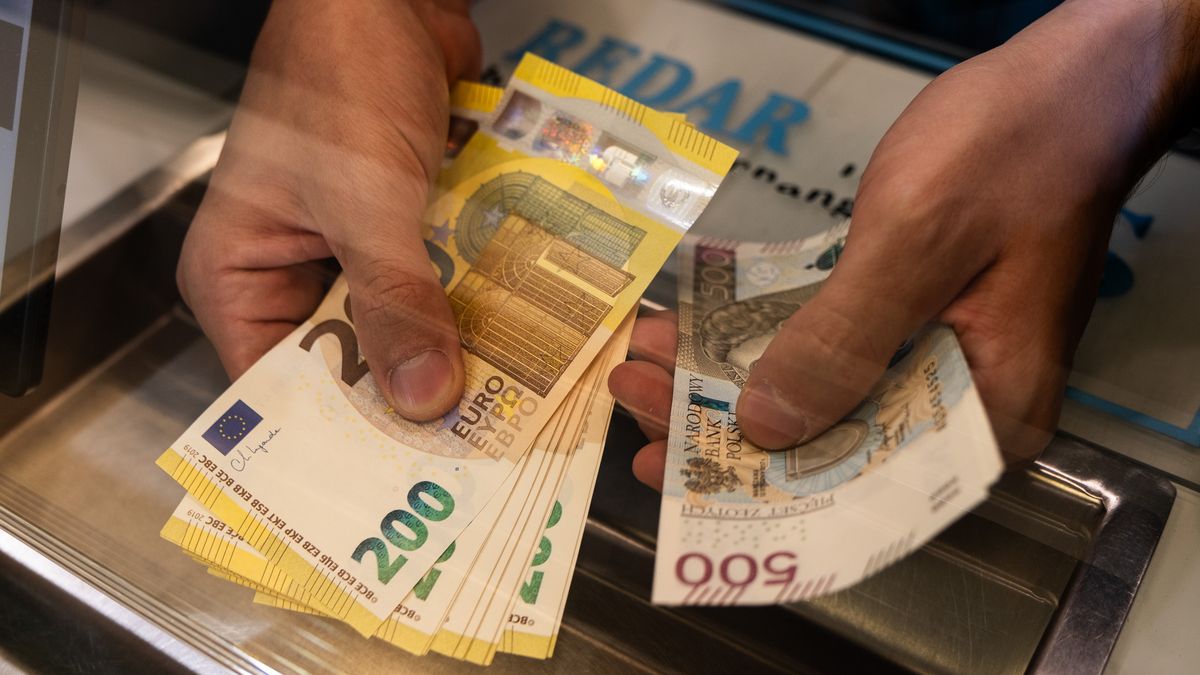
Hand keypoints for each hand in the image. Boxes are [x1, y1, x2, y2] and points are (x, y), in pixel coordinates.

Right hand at [177, 0, 478, 419]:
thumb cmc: (339, 76)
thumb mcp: (364, 201)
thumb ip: (394, 299)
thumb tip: (423, 398)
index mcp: (240, 276)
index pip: (275, 389)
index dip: (334, 437)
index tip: (396, 482)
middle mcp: (291, 274)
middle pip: (347, 366)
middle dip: (408, 396)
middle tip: (472, 451)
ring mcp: (352, 252)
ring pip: (402, 326)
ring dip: (450, 348)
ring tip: (508, 403)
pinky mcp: (404, 229)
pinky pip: (437, 284)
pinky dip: (472, 302)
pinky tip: (519, 338)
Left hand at [611, 0, 1199, 488]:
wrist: (1068, 77)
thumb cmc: (1008, 154)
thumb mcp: (916, 247)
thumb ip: (840, 343)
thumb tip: (765, 429)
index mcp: (983, 416)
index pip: (857, 489)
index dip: (755, 490)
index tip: (670, 474)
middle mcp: (956, 403)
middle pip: (826, 441)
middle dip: (723, 423)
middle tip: (634, 402)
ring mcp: (933, 356)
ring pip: (817, 387)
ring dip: (729, 375)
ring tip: (643, 363)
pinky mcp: (910, 312)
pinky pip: (826, 337)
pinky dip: (760, 332)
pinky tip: (694, 324)